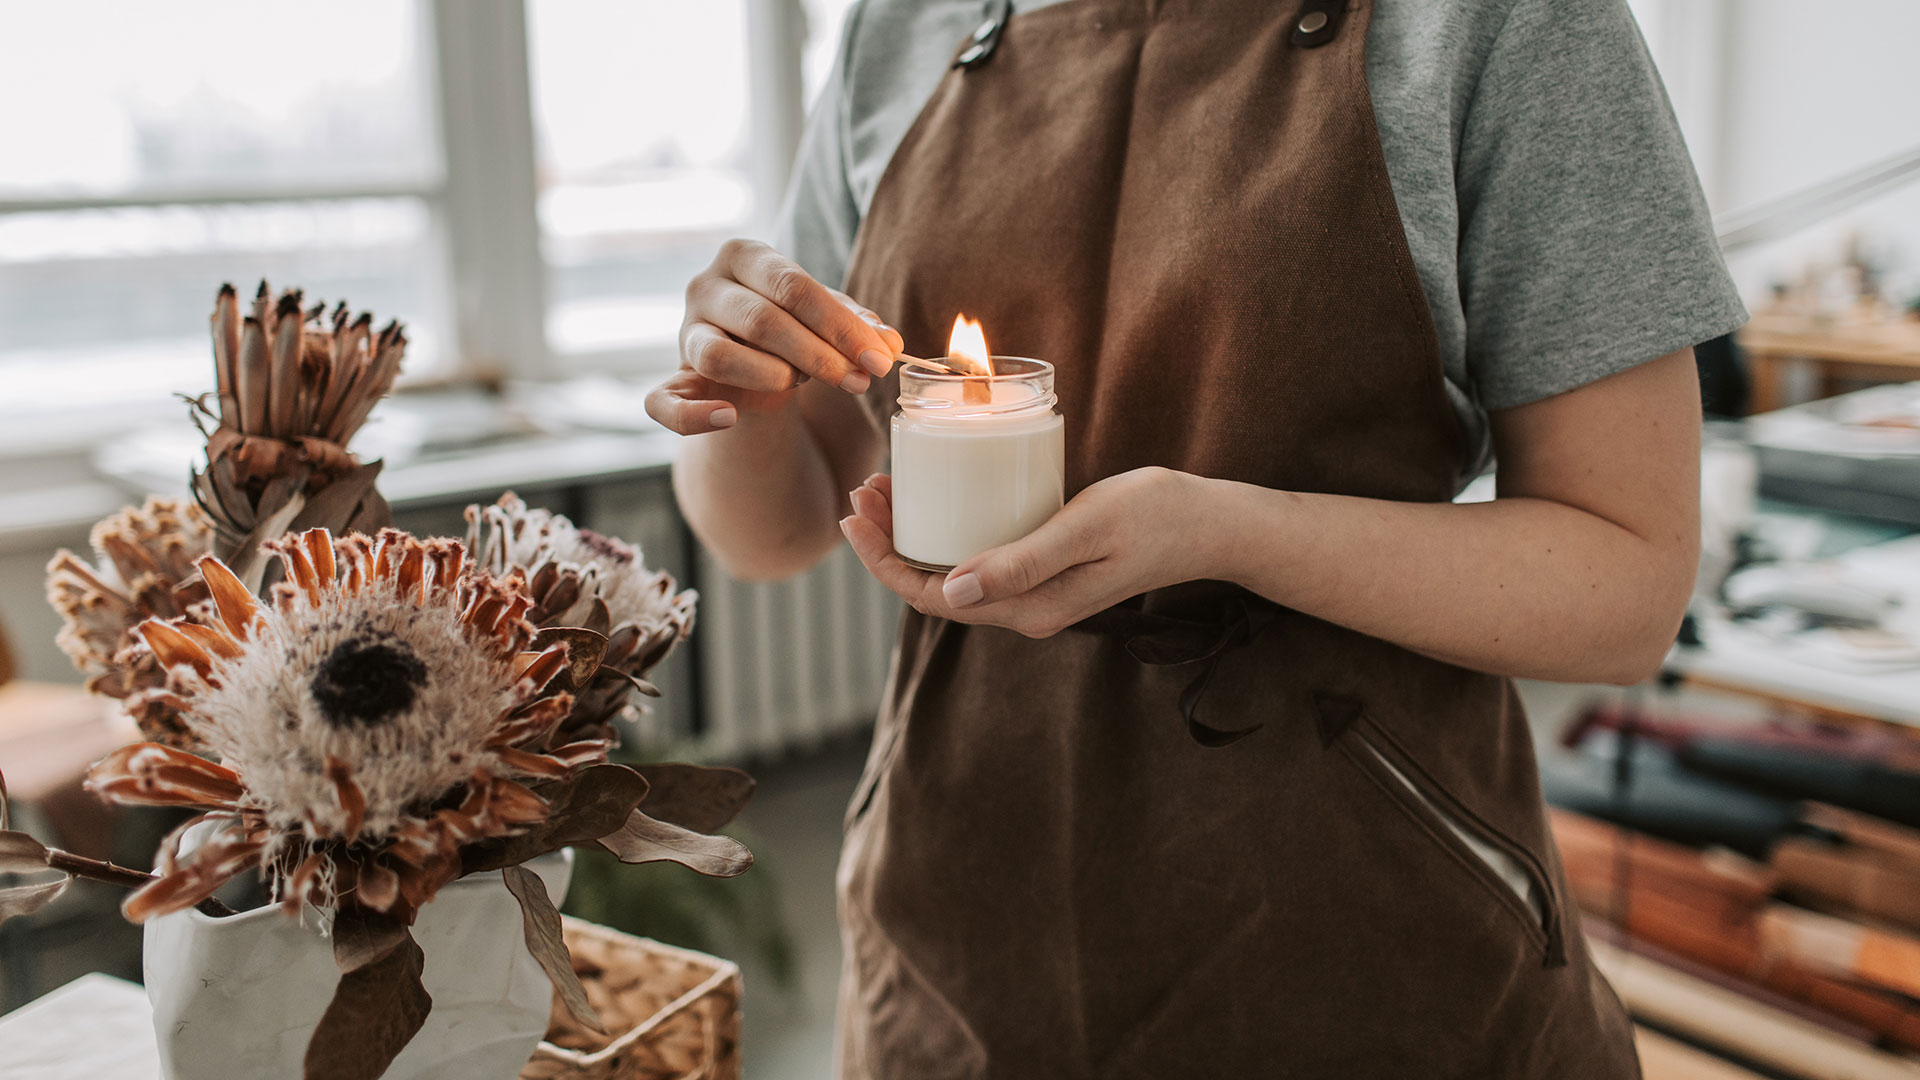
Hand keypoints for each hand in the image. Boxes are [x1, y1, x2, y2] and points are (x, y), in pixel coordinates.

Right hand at [645, 239, 904, 434]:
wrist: (753, 362)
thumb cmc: (795, 327)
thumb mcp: (828, 318)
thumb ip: (857, 326)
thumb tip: (889, 343)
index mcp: (746, 255)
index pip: (795, 287)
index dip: (841, 327)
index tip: (879, 360)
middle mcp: (706, 286)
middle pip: (763, 320)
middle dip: (819, 355)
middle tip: (857, 381)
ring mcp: (684, 333)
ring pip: (719, 355)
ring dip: (772, 376)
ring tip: (802, 384)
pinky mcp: (671, 380)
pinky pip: (662, 403)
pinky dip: (693, 417)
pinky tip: (730, 418)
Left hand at [840, 468, 1220, 637]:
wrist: (1210, 523)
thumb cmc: (1154, 517)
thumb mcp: (1085, 530)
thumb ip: (1023, 562)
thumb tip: (952, 592)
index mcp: (1028, 609)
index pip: (930, 596)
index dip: (883, 559)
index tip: (858, 512)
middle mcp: (1024, 610)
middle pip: (932, 585)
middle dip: (889, 542)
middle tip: (865, 489)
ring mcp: (1034, 592)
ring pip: (952, 570)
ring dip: (914, 534)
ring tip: (887, 489)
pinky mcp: (1044, 570)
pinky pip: (979, 558)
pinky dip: (948, 529)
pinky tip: (938, 498)